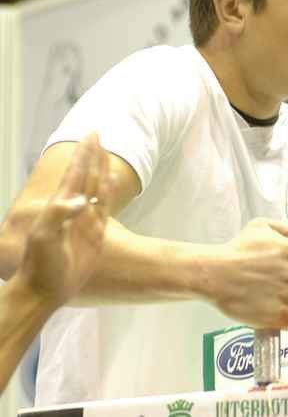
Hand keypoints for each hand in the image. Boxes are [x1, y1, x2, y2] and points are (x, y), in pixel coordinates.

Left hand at [16, 133, 110, 305]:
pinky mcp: (95, 233)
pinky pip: (105, 206)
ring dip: (100, 168)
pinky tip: (110, 179)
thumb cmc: (40, 264)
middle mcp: (74, 209)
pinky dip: (109, 190)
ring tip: (104, 151)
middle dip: (91, 154)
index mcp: (61, 206)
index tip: (91, 136)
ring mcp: (85, 220)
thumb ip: (60, 216)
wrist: (45, 290)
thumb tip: (81, 200)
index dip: (84, 155)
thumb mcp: (45, 238)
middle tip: (96, 134)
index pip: (76, 174)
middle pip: (86, 175)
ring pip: (96, 187)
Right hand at [207, 219, 287, 329]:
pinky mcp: (279, 315)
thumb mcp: (260, 226)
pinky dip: (283, 320)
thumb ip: (282, 228)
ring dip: (282, 302)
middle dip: (284, 286)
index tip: (273, 273)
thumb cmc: (235, 251)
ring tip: (261, 298)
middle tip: (264, 285)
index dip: (287, 271)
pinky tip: (269, 314)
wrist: (216, 274)